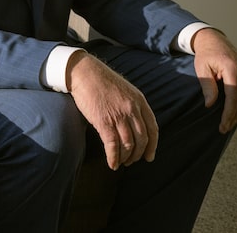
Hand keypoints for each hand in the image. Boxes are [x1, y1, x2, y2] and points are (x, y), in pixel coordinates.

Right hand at [67, 51, 157, 169]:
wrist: (84, 72)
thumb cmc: (101, 81)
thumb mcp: (125, 90)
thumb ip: (133, 106)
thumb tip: (135, 125)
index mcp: (139, 101)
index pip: (152, 129)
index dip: (152, 146)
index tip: (149, 157)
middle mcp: (132, 109)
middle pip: (141, 140)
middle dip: (138, 154)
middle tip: (131, 161)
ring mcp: (118, 116)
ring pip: (128, 144)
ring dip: (125, 158)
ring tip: (121, 163)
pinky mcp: (103, 121)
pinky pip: (113, 145)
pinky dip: (113, 157)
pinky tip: (112, 163)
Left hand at [191, 28, 236, 132]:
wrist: (213, 39)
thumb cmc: (205, 54)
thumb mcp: (201, 68)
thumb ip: (207, 86)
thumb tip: (210, 105)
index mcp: (232, 68)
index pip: (234, 96)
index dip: (229, 112)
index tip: (223, 124)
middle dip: (235, 116)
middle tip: (225, 128)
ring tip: (233, 124)